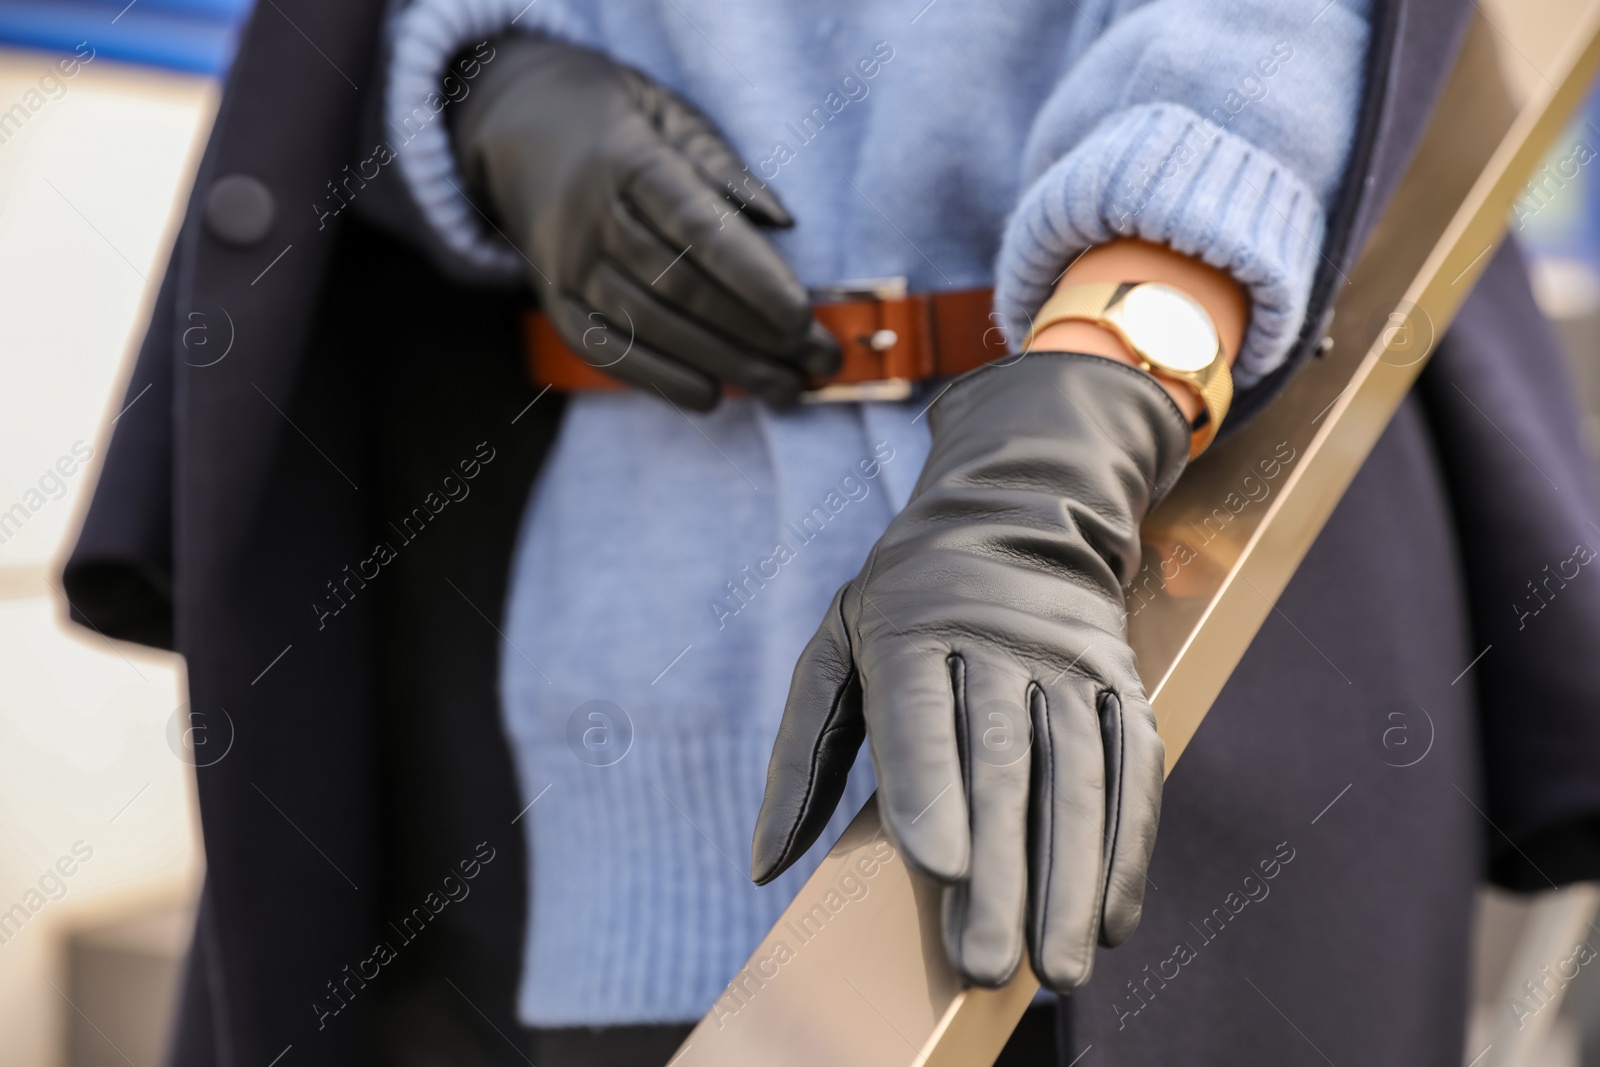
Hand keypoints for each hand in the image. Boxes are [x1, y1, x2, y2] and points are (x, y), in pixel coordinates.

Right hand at [454, 35, 838, 408]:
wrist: (516, 122)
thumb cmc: (618, 118)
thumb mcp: (671, 114)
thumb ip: (725, 167)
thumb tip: (783, 222)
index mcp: (627, 161)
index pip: (697, 229)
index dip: (753, 279)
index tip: (805, 317)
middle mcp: (588, 217)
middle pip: (681, 289)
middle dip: (757, 334)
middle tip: (819, 360)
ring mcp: (564, 264)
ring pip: (651, 327)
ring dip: (725, 365)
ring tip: (786, 387)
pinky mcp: (554, 300)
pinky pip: (607, 350)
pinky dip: (661, 379)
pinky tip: (712, 397)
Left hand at [751, 351, 1190, 991]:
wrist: (1019, 510)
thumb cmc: (906, 603)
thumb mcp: (836, 648)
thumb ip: (801, 754)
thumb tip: (762, 867)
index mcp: (913, 628)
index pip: (920, 712)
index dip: (932, 790)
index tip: (942, 870)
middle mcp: (999, 641)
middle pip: (1001, 763)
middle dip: (1002, 870)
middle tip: (988, 963)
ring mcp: (1070, 660)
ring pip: (1077, 775)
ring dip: (1072, 878)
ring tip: (1058, 968)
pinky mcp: (1120, 682)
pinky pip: (1134, 767)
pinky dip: (1128, 848)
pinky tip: (1111, 920)